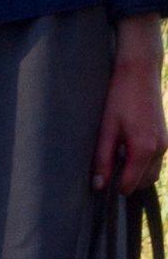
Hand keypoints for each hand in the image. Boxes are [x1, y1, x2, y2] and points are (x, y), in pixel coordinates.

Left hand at [92, 17, 167, 195]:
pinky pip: (155, 160)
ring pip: (152, 172)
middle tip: (110, 167)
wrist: (140, 72)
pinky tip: (127, 147)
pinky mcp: (165, 136)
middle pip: (144, 182)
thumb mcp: (107, 129)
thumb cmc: (120, 98)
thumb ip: (103, 159)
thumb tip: (98, 185)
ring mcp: (165, 143)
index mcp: (144, 149)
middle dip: (128, 181)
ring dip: (137, 173)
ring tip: (118, 156)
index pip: (131, 185)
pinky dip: (143, 163)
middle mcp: (159, 149)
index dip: (115, 186)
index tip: (102, 179)